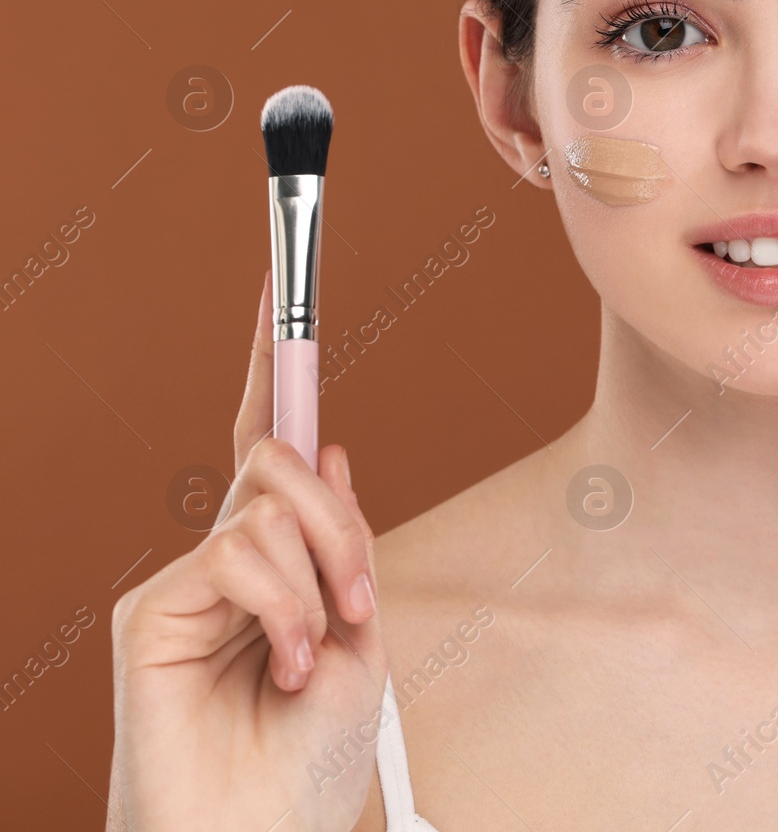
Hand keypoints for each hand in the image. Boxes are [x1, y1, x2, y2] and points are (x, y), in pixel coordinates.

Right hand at [107, 272, 386, 831]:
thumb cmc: (315, 753)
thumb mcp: (361, 632)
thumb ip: (341, 539)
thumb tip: (326, 445)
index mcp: (284, 559)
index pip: (273, 448)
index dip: (273, 367)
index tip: (278, 290)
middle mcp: (230, 556)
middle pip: (284, 461)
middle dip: (340, 520)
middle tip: (356, 600)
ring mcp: (186, 579)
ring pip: (267, 502)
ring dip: (320, 575)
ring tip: (314, 654)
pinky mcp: (149, 608)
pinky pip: (234, 552)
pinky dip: (283, 607)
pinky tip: (280, 666)